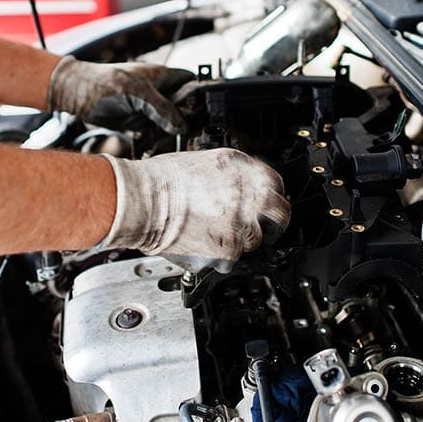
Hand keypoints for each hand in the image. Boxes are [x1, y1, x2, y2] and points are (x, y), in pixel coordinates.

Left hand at [46, 55, 193, 133]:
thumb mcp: (136, 92)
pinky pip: (155, 133)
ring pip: (170, 123)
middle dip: (186, 122)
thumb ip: (160, 108)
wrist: (75, 93)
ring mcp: (149, 108)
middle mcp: (159, 92)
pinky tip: (154, 147)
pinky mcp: (139, 121)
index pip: (192, 84)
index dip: (200, 98)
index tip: (204, 115)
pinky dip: (156, 141)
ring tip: (169, 144)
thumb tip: (181, 125)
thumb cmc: (103, 82)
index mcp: (163, 76)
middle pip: (184, 108)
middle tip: (187, 136)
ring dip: (171, 135)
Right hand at [97, 149, 290, 272]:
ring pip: (255, 241)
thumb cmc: (162, 180)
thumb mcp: (206, 162)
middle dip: (271, 225)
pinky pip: (232, 259)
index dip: (269, 199)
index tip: (264, 207)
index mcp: (243, 168)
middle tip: (256, 229)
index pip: (277, 186)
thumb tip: (243, 191)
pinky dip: (218, 257)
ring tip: (211, 234)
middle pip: (280, 215)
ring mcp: (241, 223)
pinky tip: (200, 243)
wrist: (142, 200)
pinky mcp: (229, 249)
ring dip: (238, 242)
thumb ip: (232, 177)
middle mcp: (249, 194)